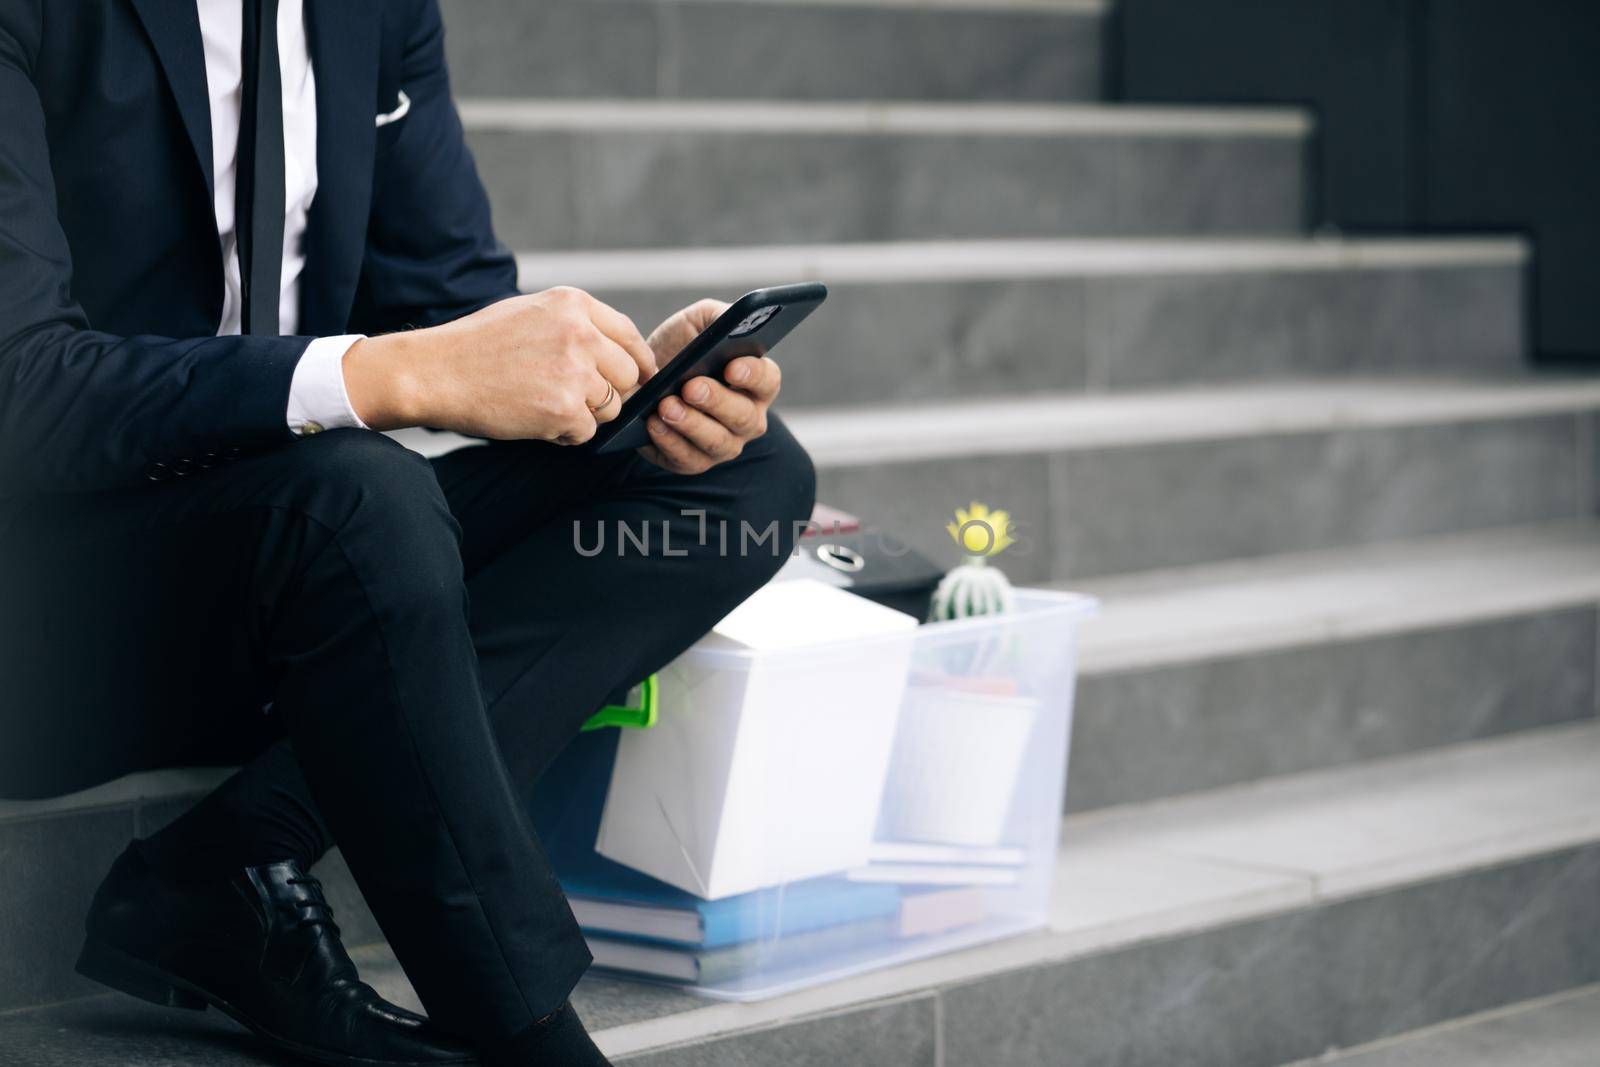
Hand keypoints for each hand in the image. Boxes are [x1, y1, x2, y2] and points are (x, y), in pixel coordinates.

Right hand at [342, 287, 656, 443]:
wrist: (435, 372)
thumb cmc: (477, 344)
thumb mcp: (530, 311)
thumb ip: (576, 325)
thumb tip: (618, 354)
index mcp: (574, 304)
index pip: (630, 336)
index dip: (637, 362)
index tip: (637, 377)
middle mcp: (580, 334)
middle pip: (628, 375)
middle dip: (611, 392)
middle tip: (580, 399)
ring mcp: (574, 373)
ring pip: (611, 407)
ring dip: (586, 414)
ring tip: (546, 405)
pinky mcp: (564, 410)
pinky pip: (587, 432)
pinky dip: (566, 434)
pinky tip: (537, 421)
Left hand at [638, 299, 782, 474]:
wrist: (643, 376)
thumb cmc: (680, 347)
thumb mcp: (698, 322)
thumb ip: (719, 316)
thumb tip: (734, 320)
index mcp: (756, 383)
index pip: (768, 381)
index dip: (753, 375)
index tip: (732, 366)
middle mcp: (747, 418)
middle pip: (743, 417)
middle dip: (717, 401)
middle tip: (691, 387)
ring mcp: (723, 444)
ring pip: (717, 442)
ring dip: (691, 425)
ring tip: (666, 407)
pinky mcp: (694, 461)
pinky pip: (688, 459)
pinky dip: (669, 443)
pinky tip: (653, 424)